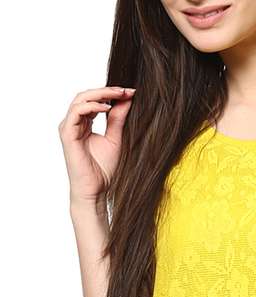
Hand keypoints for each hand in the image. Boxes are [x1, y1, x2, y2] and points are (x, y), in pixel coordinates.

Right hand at [58, 85, 135, 205]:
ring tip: (118, 94)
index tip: (130, 92)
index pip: (95, 101)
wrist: (96, 190)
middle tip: (125, 90)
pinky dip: (92, 107)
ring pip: (80, 100)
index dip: (111, 94)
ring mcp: (69, 127)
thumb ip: (118, 119)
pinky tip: (107, 108)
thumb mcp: (116, 139)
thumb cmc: (104, 170)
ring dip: (100, 94)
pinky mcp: (67, 134)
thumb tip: (127, 99)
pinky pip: (77, 112)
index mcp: (84, 124)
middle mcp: (74, 123)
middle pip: (86, 96)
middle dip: (106, 91)